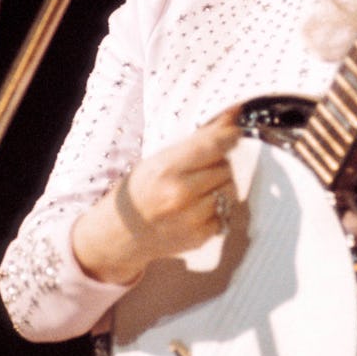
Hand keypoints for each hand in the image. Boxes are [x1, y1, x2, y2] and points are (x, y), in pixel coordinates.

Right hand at [71, 108, 239, 285]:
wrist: (120, 234)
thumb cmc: (140, 190)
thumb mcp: (159, 160)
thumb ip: (195, 142)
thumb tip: (230, 119)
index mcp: (167, 169)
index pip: (211, 146)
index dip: (229, 135)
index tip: (236, 130)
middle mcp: (181, 194)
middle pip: (225, 168)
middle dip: (218, 164)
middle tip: (200, 169)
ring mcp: (192, 218)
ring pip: (230, 190)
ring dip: (220, 186)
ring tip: (198, 190)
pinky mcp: (200, 237)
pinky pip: (225, 214)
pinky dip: (216, 209)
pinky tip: (196, 209)